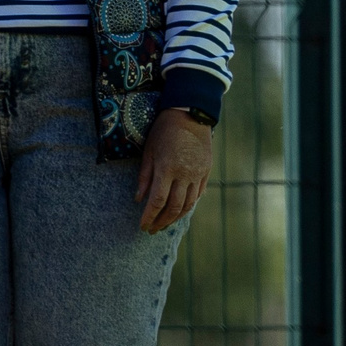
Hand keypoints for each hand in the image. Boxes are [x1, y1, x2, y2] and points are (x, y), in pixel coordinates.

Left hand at [135, 109, 213, 231]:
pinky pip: (198, 194)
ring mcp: (197, 174)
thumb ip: (145, 176)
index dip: (149, 216)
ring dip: (175, 218)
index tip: (143, 226)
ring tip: (165, 223)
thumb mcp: (149, 151)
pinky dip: (188, 205)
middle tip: (152, 230)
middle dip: (162, 222)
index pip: (157, 201)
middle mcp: (184, 174)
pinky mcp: (206, 171)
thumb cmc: (164, 131)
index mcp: (167, 168)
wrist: (191, 115)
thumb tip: (139, 199)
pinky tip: (179, 210)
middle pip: (174, 207)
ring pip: (188, 204)